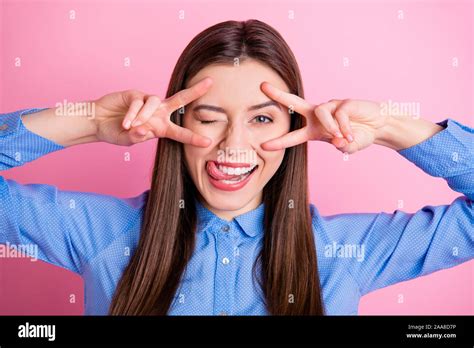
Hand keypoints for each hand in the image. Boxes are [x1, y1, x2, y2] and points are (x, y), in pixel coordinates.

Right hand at [93, 77, 212, 146]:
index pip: (180, 132)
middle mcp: (158, 112)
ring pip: (154, 102)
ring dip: (144, 115)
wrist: (98, 122)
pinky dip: (132, 113)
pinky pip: (138, 102)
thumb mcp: (129, 140)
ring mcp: (147, 102)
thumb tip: (145, 131)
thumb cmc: (116, 132)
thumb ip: (138, 137)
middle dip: (195, 91)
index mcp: (161, 127)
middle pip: (180, 99)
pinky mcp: (135, 94)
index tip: (208, 142)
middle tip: (210, 82)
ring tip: (131, 126)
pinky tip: (125, 122)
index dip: (193, 138)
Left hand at [260, 82, 388, 153]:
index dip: (280, 141)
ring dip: (330, 127)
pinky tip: (351, 133)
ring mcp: (330, 107)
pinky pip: (339, 113)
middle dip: (279, 95)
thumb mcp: (349, 147)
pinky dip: (344, 126)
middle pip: (295, 103)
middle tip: (263, 87)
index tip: (263, 145)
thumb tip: (338, 141)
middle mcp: (318, 116)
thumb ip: (342, 146)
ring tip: (341, 137)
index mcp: (314, 130)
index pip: (293, 136)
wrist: (378, 126)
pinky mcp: (343, 102)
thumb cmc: (359, 136)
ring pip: (320, 113)